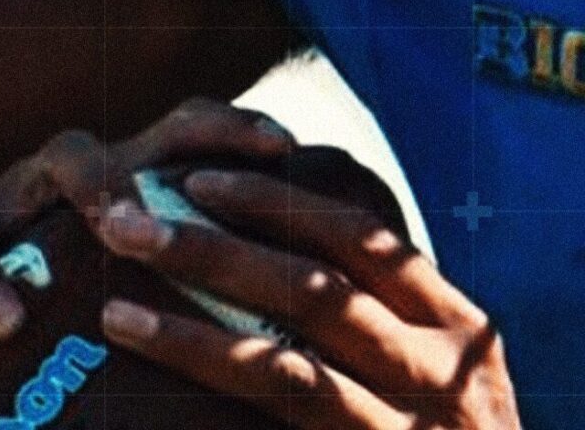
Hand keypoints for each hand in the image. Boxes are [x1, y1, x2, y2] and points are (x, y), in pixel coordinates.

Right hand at [0, 97, 295, 414]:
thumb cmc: (104, 346)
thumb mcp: (182, 312)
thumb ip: (249, 288)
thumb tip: (373, 261)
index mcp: (114, 196)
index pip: (174, 133)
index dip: (227, 128)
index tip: (285, 143)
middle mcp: (37, 204)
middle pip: (61, 155)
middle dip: (95, 183)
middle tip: (123, 233)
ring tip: (9, 321)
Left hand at [93, 166, 520, 428]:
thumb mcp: (450, 402)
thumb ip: (393, 348)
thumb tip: (286, 291)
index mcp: (463, 331)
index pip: (366, 239)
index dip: (281, 201)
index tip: (204, 178)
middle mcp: (445, 363)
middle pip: (320, 274)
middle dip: (220, 236)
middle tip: (133, 213)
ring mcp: (412, 417)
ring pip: (295, 335)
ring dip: (200, 296)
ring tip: (120, 280)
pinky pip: (285, 393)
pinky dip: (207, 358)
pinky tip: (142, 338)